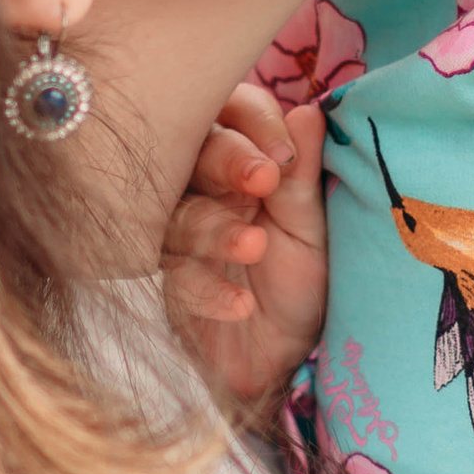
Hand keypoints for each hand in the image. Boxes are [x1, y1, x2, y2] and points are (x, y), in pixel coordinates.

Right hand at [161, 83, 327, 417]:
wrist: (279, 361)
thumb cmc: (296, 286)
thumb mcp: (311, 231)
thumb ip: (303, 177)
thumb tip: (309, 113)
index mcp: (240, 160)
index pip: (232, 112)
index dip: (254, 121)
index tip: (282, 150)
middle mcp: (200, 188)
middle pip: (193, 153)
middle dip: (227, 161)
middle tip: (262, 179)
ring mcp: (174, 235)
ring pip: (178, 214)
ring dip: (216, 229)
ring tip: (255, 245)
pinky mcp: (162, 285)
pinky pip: (173, 277)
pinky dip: (207, 290)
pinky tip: (240, 303)